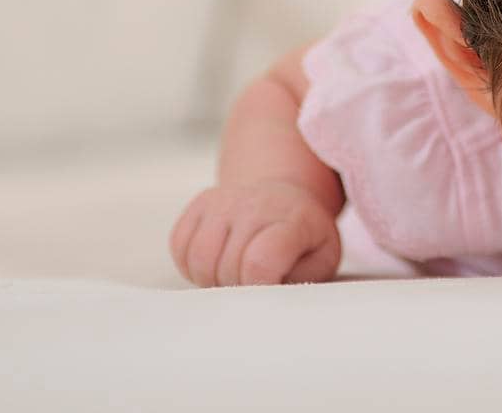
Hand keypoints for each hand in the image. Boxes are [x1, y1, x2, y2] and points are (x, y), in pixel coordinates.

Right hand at [169, 180, 342, 286]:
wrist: (283, 197)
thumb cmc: (303, 237)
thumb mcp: (322, 258)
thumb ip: (303, 281)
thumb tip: (274, 303)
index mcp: (292, 219)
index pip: (260, 262)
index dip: (258, 289)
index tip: (267, 294)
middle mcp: (254, 204)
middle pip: (227, 267)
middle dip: (238, 288)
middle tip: (254, 285)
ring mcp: (223, 201)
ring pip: (198, 259)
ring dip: (212, 279)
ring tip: (234, 275)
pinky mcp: (199, 204)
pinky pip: (179, 247)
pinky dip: (192, 265)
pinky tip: (216, 261)